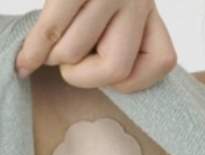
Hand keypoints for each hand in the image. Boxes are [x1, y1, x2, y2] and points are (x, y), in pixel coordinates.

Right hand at [16, 0, 176, 91]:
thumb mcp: (124, 14)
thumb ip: (125, 45)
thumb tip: (103, 80)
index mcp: (153, 11)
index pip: (161, 63)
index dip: (131, 79)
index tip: (108, 69)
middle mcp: (136, 0)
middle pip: (116, 68)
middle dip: (85, 77)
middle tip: (72, 64)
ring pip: (76, 52)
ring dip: (56, 57)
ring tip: (52, 45)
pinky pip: (52, 29)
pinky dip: (35, 52)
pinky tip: (25, 64)